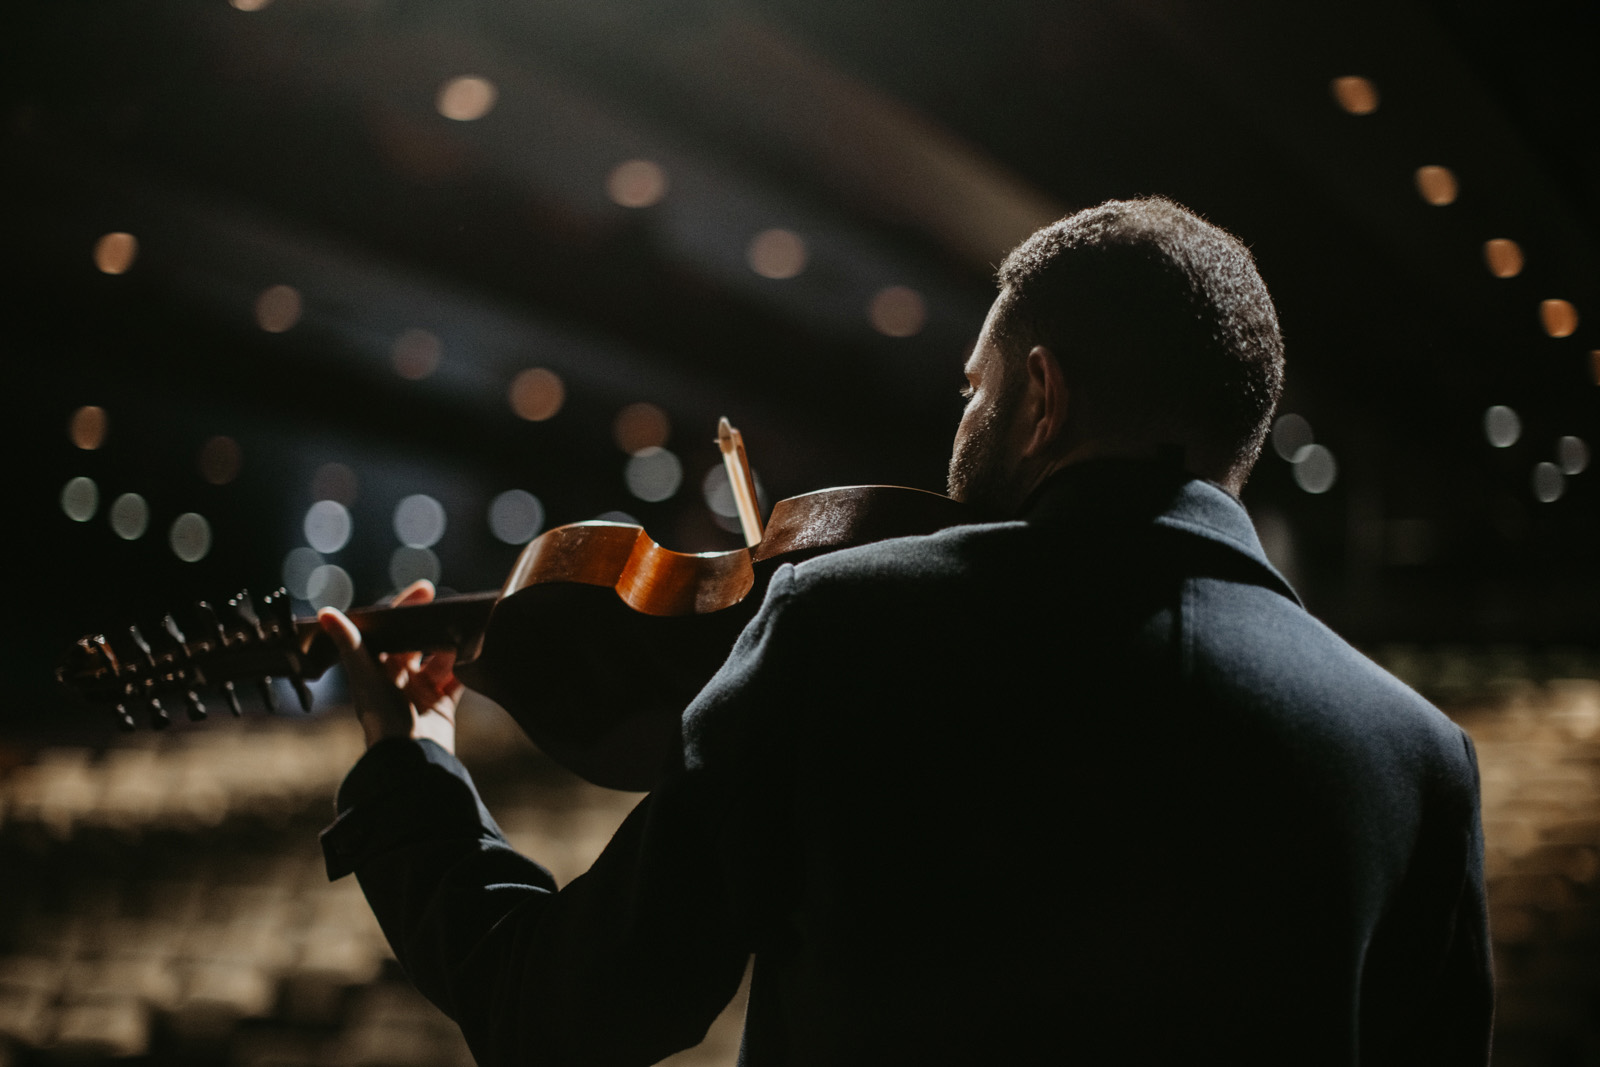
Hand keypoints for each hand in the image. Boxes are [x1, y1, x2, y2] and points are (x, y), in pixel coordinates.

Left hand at [317, 580, 462, 753]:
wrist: (410, 758)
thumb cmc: (382, 717)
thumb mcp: (365, 676)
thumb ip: (350, 643)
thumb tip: (324, 612)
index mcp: (376, 669)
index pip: (390, 630)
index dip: (406, 608)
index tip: (427, 589)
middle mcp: (398, 678)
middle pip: (418, 642)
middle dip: (433, 625)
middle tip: (452, 607)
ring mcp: (421, 691)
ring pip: (441, 658)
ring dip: (453, 646)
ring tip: (467, 630)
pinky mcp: (443, 705)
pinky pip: (458, 680)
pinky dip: (467, 668)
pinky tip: (476, 654)